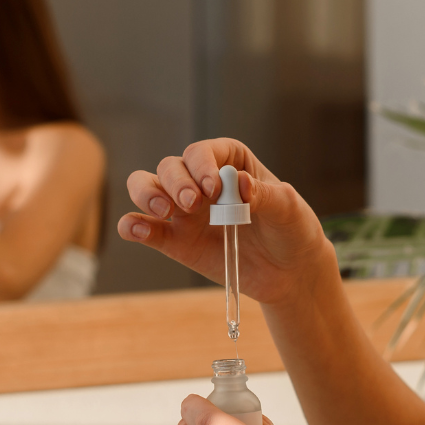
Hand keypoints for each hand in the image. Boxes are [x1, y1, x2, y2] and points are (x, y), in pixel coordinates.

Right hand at [118, 138, 334, 304]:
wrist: (291, 272)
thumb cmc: (292, 229)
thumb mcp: (288, 208)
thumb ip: (265, 194)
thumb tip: (239, 183)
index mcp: (229, 163)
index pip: (203, 152)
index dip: (203, 165)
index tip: (215, 188)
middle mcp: (200, 182)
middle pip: (171, 167)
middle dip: (177, 182)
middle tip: (194, 204)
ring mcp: (184, 211)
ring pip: (146, 186)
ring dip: (147, 194)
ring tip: (165, 212)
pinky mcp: (174, 241)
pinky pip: (142, 227)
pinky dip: (133, 225)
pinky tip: (139, 229)